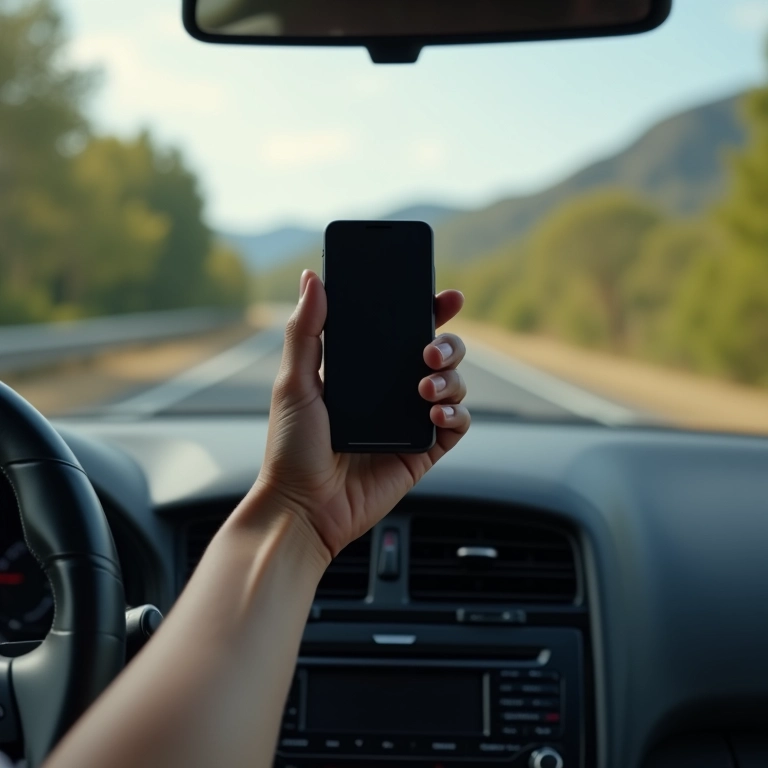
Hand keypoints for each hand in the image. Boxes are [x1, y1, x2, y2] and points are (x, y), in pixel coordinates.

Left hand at [253, 269, 469, 558]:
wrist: (302, 508)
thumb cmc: (291, 448)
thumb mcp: (293, 382)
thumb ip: (305, 330)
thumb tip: (312, 278)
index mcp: (363, 371)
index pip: (402, 332)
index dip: (428, 312)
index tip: (445, 296)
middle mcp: (389, 393)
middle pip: (437, 354)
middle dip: (448, 344)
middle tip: (431, 350)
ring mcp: (408, 421)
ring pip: (453, 385)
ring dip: (451, 377)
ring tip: (426, 386)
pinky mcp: (422, 452)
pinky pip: (455, 426)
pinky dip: (455, 414)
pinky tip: (436, 412)